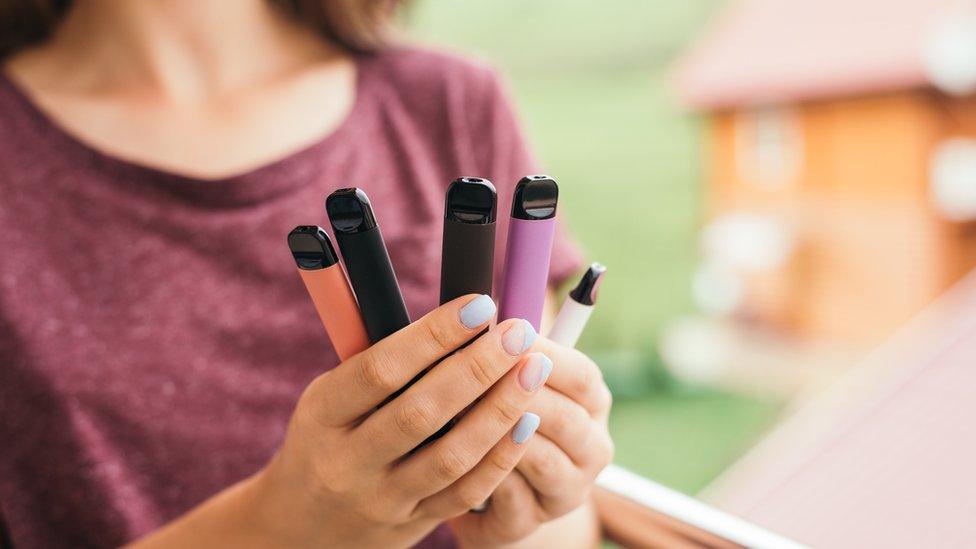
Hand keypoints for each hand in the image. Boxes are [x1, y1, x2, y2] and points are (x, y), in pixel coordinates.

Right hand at [245, 295, 552, 547]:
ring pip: (450, 456)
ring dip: (499, 410)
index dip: (434, 336)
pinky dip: (500, 457)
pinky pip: (464, 493)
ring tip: (534, 369)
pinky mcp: (412, 524)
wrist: (304, 525)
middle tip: (519, 333)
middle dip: (477, 367)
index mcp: (323, 412)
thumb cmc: (331, 436)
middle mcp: (347, 460)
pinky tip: (528, 421)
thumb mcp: (333, 397)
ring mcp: (381, 498)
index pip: (381, 369)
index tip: (480, 305)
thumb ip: (383, 362)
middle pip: (420, 412)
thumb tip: (456, 312)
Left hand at [450, 338, 612, 546]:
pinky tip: (455, 452)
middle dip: (520, 393)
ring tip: (460, 409)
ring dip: (499, 432)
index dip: (547, 354)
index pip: (584, 377)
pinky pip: (509, 497)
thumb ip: (508, 347)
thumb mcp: (510, 376)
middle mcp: (591, 450)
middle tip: (480, 372)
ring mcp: (566, 492)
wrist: (493, 488)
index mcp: (592, 404)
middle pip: (566, 419)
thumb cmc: (498, 411)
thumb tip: (482, 307)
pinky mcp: (529, 523)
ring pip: (540, 460)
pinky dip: (483, 473)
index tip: (509, 334)